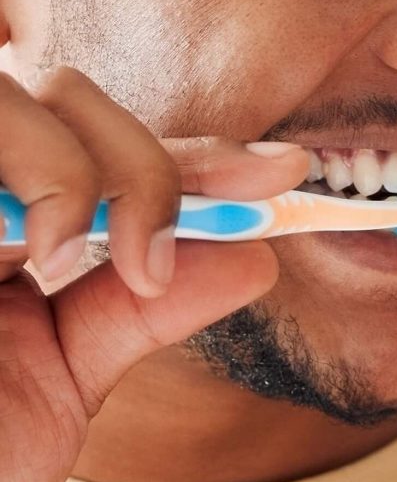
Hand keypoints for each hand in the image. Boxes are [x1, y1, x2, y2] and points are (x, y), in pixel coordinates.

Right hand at [0, 65, 310, 481]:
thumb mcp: (56, 387)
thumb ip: (139, 311)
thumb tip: (255, 255)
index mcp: (3, 220)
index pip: (107, 149)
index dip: (195, 153)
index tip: (282, 170)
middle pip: (60, 94)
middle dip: (138, 163)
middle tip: (155, 255)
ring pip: (8, 94)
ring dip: (69, 167)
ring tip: (72, 259)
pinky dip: (26, 181)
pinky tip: (30, 249)